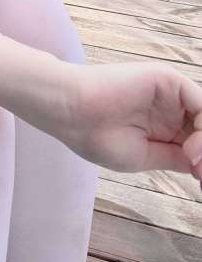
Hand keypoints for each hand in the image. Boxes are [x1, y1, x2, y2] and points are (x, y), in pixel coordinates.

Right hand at [64, 62, 201, 183]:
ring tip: (192, 160)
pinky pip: (201, 101)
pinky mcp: (168, 80)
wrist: (72, 114)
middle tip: (200, 175)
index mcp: (164, 126)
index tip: (199, 181)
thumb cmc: (96, 136)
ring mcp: (170, 94)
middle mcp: (171, 108)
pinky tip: (191, 146)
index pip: (198, 142)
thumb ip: (176, 158)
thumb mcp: (145, 157)